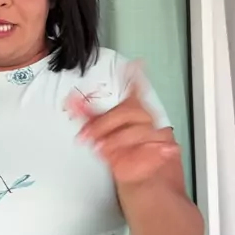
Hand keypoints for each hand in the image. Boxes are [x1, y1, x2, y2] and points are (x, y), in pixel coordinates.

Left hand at [66, 63, 179, 186]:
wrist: (135, 170)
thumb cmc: (118, 148)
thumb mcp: (99, 132)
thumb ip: (86, 116)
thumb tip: (70, 101)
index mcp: (130, 108)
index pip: (135, 88)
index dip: (135, 77)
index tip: (136, 64)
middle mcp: (143, 116)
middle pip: (127, 111)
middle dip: (105, 123)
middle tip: (88, 135)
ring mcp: (152, 131)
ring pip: (139, 130)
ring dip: (118, 139)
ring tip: (101, 148)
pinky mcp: (161, 148)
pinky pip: (161, 146)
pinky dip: (162, 148)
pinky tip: (165, 149)